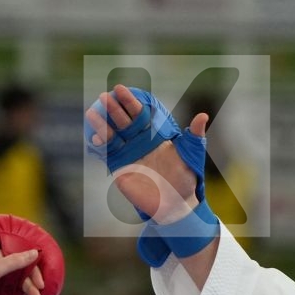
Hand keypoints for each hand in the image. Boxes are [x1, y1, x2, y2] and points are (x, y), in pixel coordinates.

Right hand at [85, 84, 207, 223]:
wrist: (176, 204)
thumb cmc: (187, 179)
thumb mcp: (192, 155)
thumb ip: (195, 135)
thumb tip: (203, 115)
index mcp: (154, 136)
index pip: (140, 115)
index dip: (130, 102)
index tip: (120, 89)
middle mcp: (139, 143)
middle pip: (124, 122)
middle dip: (113, 109)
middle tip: (104, 96)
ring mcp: (128, 155)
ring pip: (113, 136)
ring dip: (102, 125)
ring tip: (92, 112)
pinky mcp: (121, 169)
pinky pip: (108, 155)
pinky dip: (101, 146)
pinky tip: (94, 137)